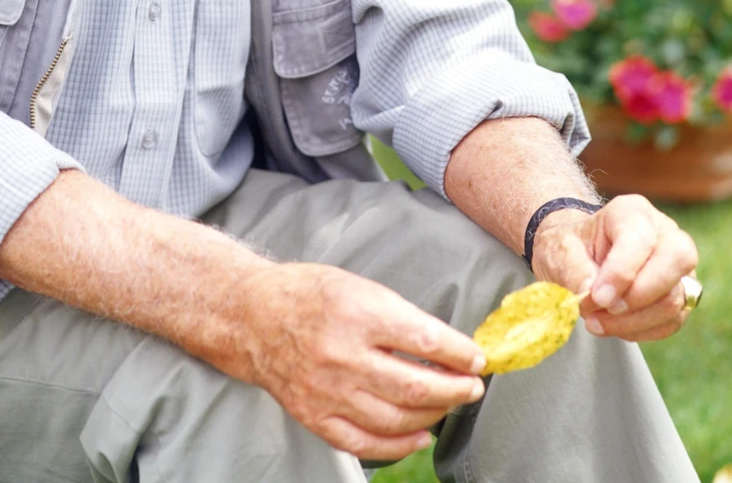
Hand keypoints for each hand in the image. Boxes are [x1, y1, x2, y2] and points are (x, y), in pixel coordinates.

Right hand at [232, 262, 484, 459]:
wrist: (254, 316)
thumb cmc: (310, 294)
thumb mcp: (359, 287)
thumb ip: (400, 317)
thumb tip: (446, 345)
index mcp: (356, 313)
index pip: (424, 339)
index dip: (459, 353)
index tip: (477, 357)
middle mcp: (342, 355)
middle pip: (415, 385)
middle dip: (455, 390)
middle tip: (473, 387)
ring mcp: (327, 391)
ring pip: (396, 418)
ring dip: (434, 414)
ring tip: (449, 404)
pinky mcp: (315, 417)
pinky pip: (365, 444)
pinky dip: (400, 445)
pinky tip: (420, 434)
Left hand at [530, 194, 698, 342]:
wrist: (576, 258)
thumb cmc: (571, 248)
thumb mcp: (561, 250)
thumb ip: (574, 270)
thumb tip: (591, 295)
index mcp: (633, 212)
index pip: (641, 239)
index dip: (621, 272)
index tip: (597, 297)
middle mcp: (665, 233)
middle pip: (677, 260)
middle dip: (638, 296)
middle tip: (603, 308)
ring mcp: (678, 266)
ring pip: (674, 298)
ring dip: (633, 320)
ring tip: (595, 321)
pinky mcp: (680, 296)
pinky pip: (671, 321)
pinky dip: (640, 330)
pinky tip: (611, 326)